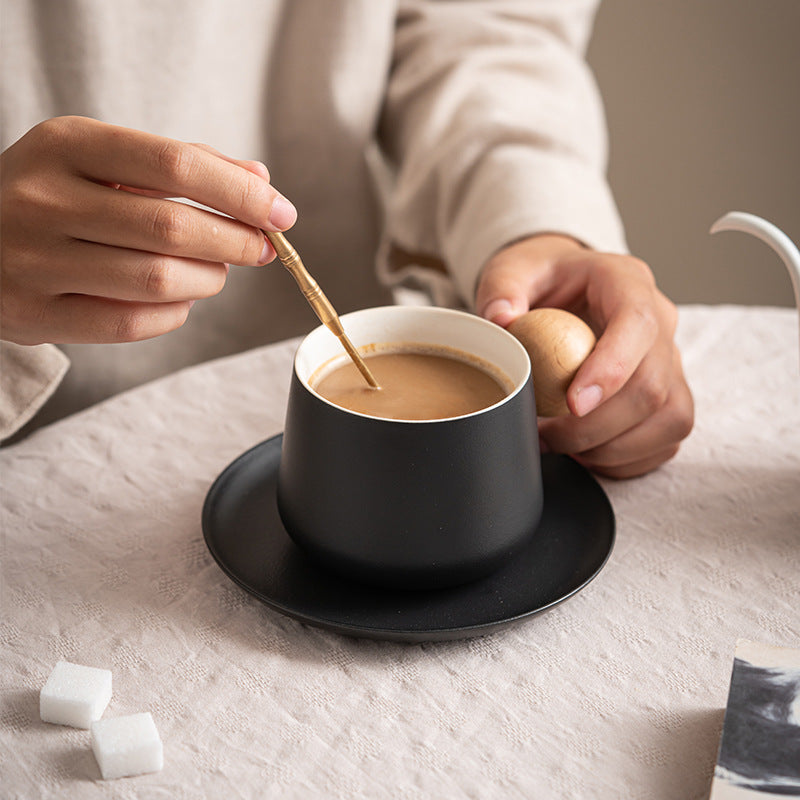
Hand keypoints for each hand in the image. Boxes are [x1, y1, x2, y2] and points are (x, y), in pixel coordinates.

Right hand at [0, 116, 296, 344]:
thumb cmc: (54, 195)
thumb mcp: (101, 159)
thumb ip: (180, 164)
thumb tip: (259, 179)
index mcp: (65, 145)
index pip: (177, 164)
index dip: (241, 193)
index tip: (281, 213)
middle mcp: (44, 199)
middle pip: (173, 226)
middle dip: (236, 241)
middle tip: (261, 248)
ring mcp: (34, 260)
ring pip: (159, 280)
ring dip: (209, 280)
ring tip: (216, 271)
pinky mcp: (35, 314)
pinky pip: (132, 323)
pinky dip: (175, 313)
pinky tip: (180, 298)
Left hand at [476, 235, 693, 478]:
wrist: (563, 288)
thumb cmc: (541, 278)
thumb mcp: (512, 270)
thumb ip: (502, 289)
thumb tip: (501, 319)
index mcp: (626, 282)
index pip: (637, 324)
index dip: (612, 369)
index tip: (573, 403)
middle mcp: (660, 321)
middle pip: (652, 384)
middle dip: (597, 425)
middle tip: (546, 436)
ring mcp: (670, 361)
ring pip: (669, 417)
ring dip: (612, 447)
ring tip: (562, 447)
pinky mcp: (670, 394)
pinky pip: (666, 438)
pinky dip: (626, 459)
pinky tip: (586, 454)